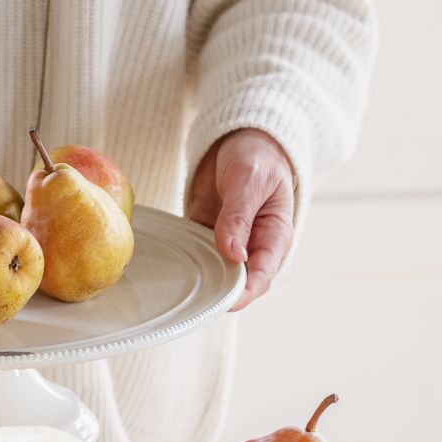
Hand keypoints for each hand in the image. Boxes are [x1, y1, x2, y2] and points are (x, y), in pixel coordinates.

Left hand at [187, 129, 294, 310]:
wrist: (243, 138)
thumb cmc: (257, 157)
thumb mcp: (249, 181)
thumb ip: (238, 217)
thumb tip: (233, 255)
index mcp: (274, 236)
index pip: (261, 277)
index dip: (242, 295)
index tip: (221, 303)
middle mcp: (253, 245)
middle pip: (237, 282)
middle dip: (216, 294)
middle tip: (188, 301)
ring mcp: (230, 241)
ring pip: (215, 273)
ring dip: (197, 280)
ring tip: (174, 289)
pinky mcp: (208, 233)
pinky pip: (196, 254)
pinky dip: (184, 260)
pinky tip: (166, 266)